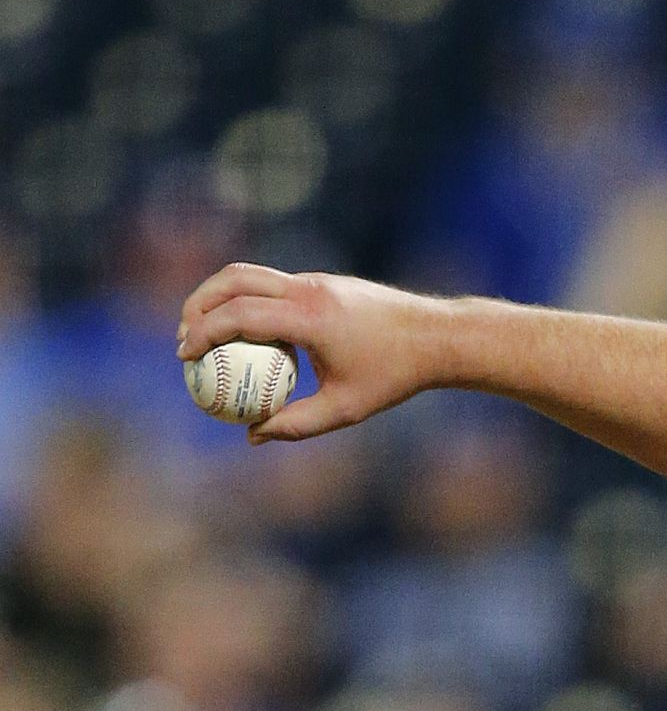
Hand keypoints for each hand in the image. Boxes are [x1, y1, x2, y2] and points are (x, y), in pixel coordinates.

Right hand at [176, 264, 443, 443]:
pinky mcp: (324, 282)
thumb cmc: (395, 376)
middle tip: (182, 337)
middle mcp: (309, 290)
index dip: (203, 332)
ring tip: (205, 332)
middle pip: (233, 280)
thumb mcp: (346, 408)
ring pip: (252, 275)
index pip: (240, 315)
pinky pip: (274, 285)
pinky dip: (250, 301)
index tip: (184, 356)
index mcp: (310, 317)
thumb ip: (297, 425)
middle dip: (198, 304)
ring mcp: (317, 281)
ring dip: (220, 296)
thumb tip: (253, 435)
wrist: (438, 336)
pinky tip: (247, 336)